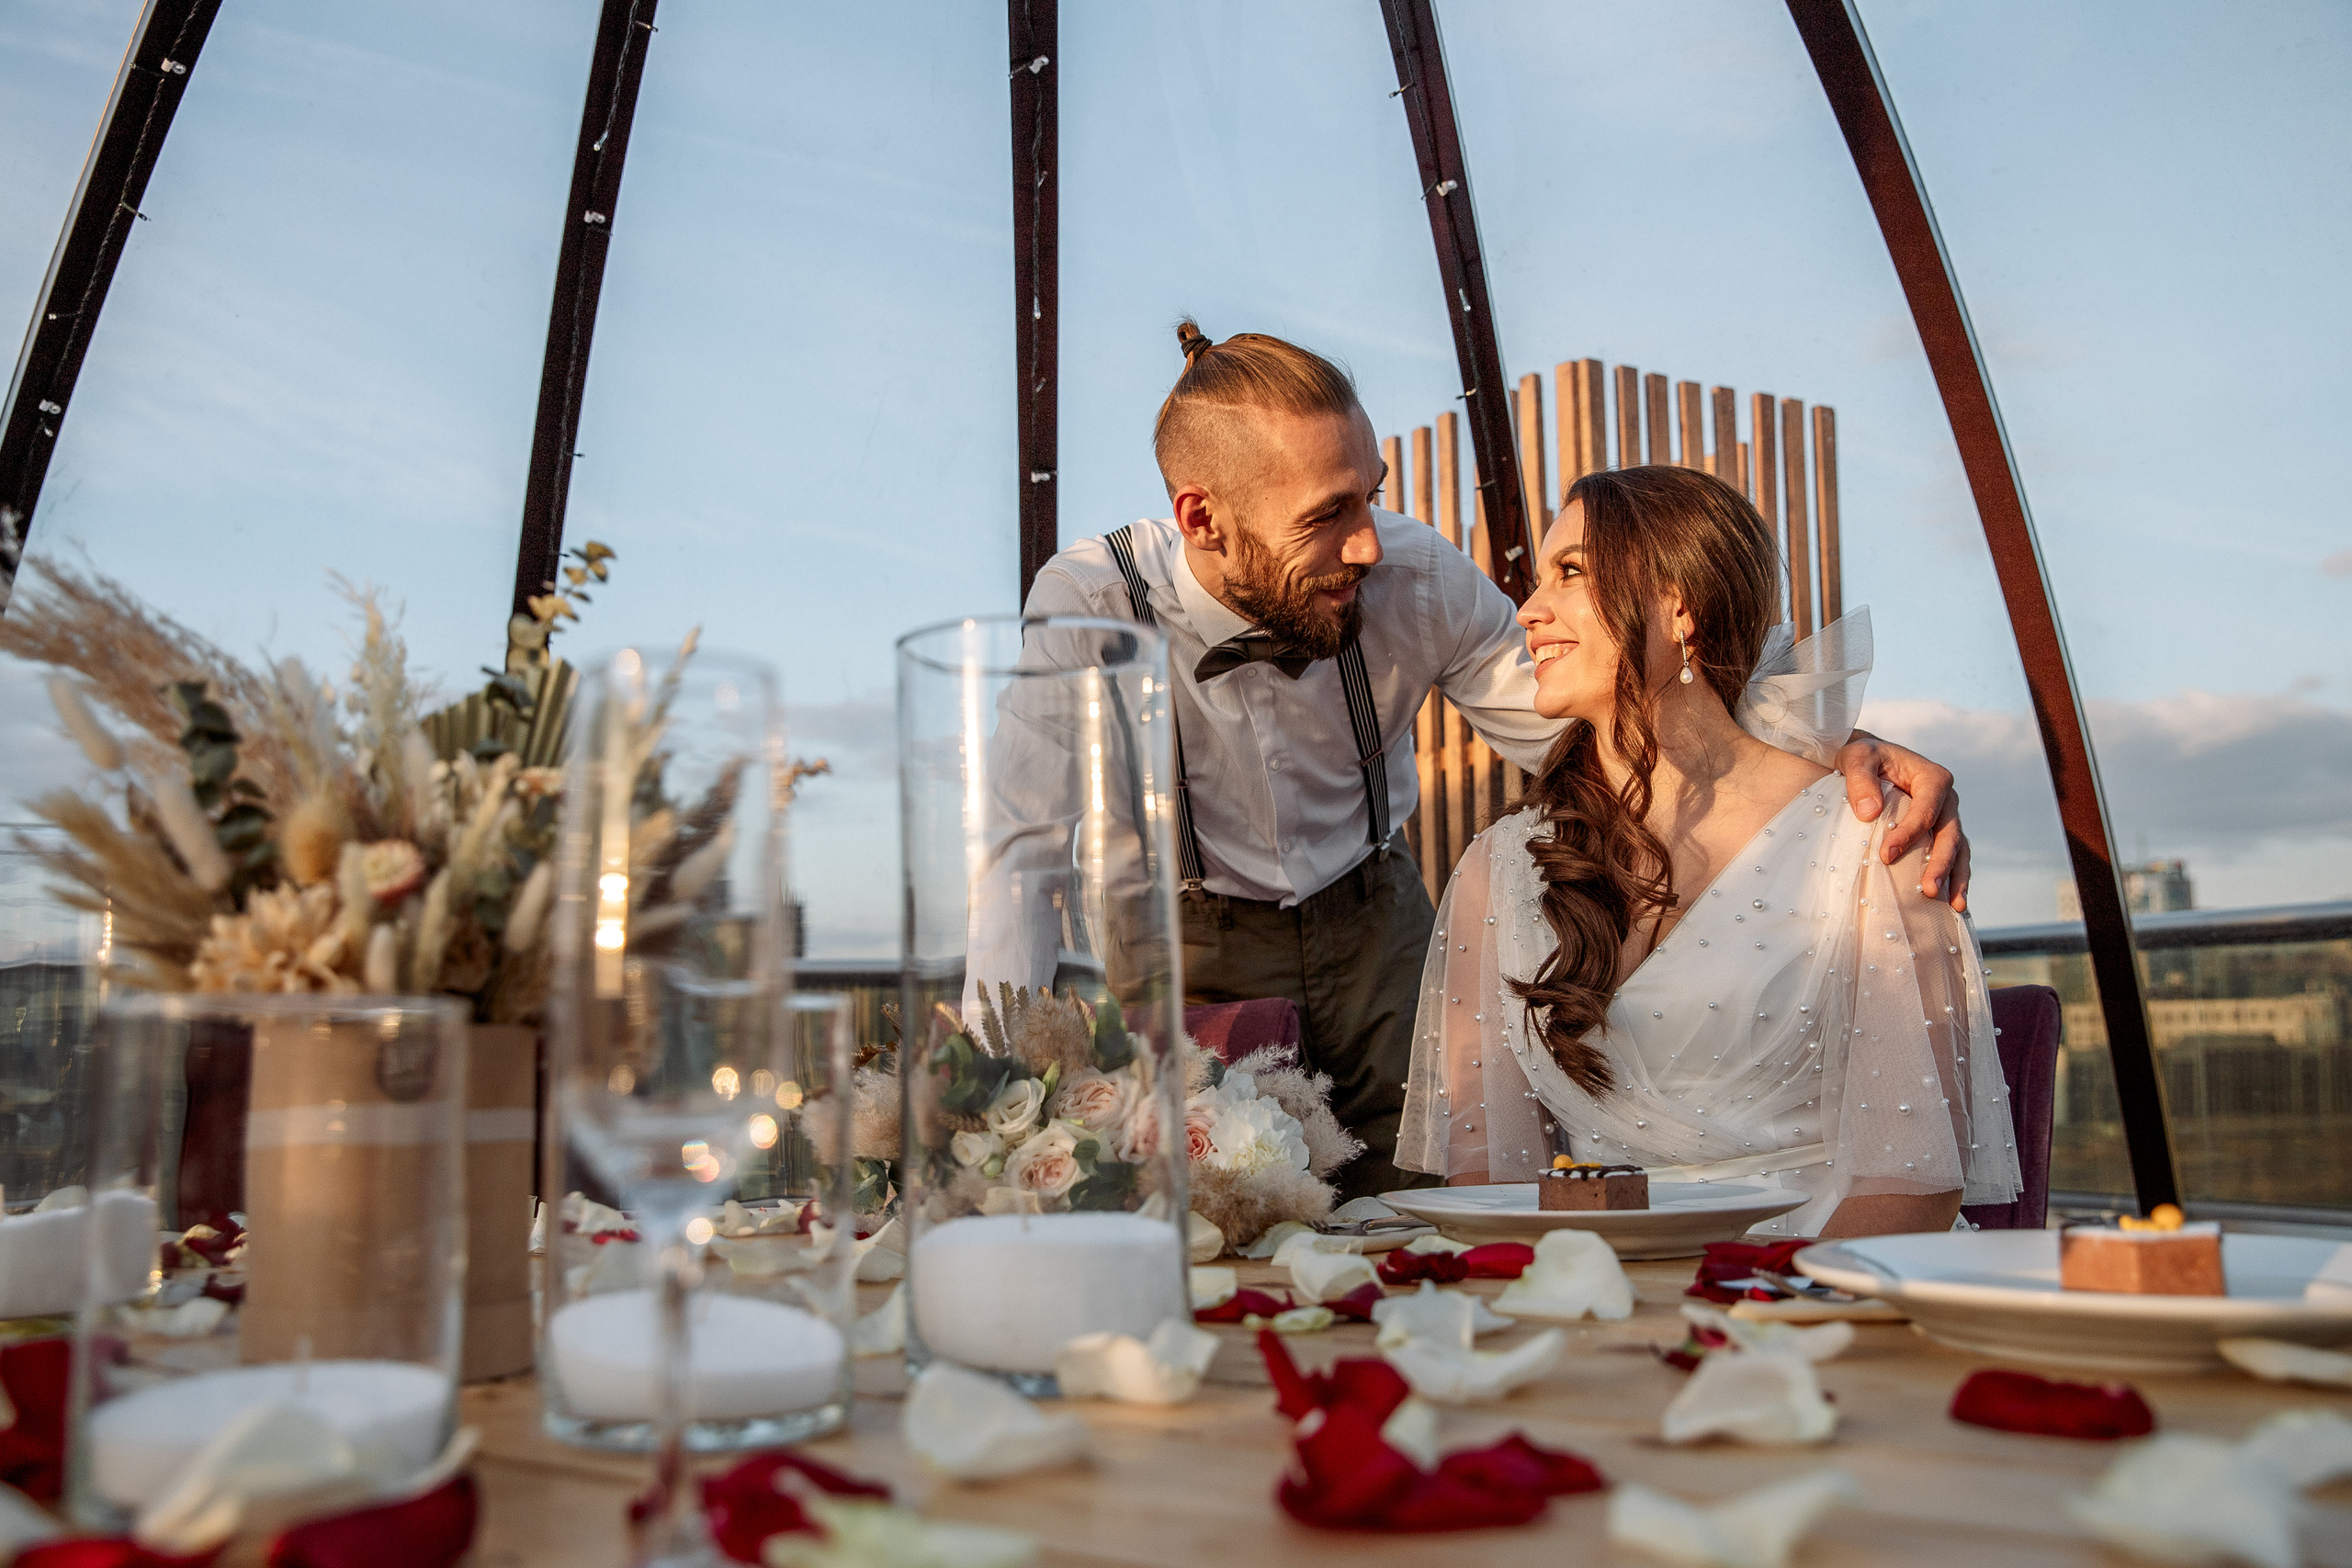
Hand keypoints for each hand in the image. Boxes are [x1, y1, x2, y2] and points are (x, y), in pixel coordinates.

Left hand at [1834, 729, 1970, 912]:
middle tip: (1929, 890)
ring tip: (1954, 906)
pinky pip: (1952, 856)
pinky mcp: (1939, 832)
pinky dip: (1953, 877)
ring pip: (1958, 849)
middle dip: (1941, 863)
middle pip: (1949, 834)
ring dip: (1956, 877)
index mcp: (1932, 778)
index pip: (1925, 810)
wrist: (1870, 760)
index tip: (1887, 856)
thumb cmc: (1863, 757)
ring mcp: (1946, 817)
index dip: (1909, 834)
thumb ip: (1860, 780)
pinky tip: (1951, 903)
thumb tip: (1869, 813)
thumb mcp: (1857, 758)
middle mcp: (1946, 799)